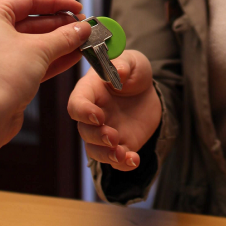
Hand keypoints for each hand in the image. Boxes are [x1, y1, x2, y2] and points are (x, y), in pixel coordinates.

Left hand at [0, 0, 90, 169]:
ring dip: (58, 44)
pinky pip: (29, 63)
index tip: (76, 8)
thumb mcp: (40, 50)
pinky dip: (50, 60)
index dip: (55, 3)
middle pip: (30, 23)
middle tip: (83, 28)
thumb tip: (83, 28)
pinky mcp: (1, 78)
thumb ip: (65, 37)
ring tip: (83, 43)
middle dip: (59, 26)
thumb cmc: (0, 76)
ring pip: (31, 45)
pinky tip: (73, 58)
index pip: (26, 0)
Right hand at [67, 49, 161, 171]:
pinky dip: (123, 164)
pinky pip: (115, 160)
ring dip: (106, 155)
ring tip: (122, 154)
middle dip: (97, 137)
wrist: (147, 91)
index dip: (83, 112)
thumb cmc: (132, 71)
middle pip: (84, 130)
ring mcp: (104, 131)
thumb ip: (123, 64)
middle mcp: (93, 114)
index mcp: (90, 91)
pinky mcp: (119, 144)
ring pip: (95, 150)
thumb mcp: (132, 61)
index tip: (98, 116)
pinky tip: (134, 160)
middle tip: (113, 137)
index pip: (77, 104)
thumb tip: (119, 72)